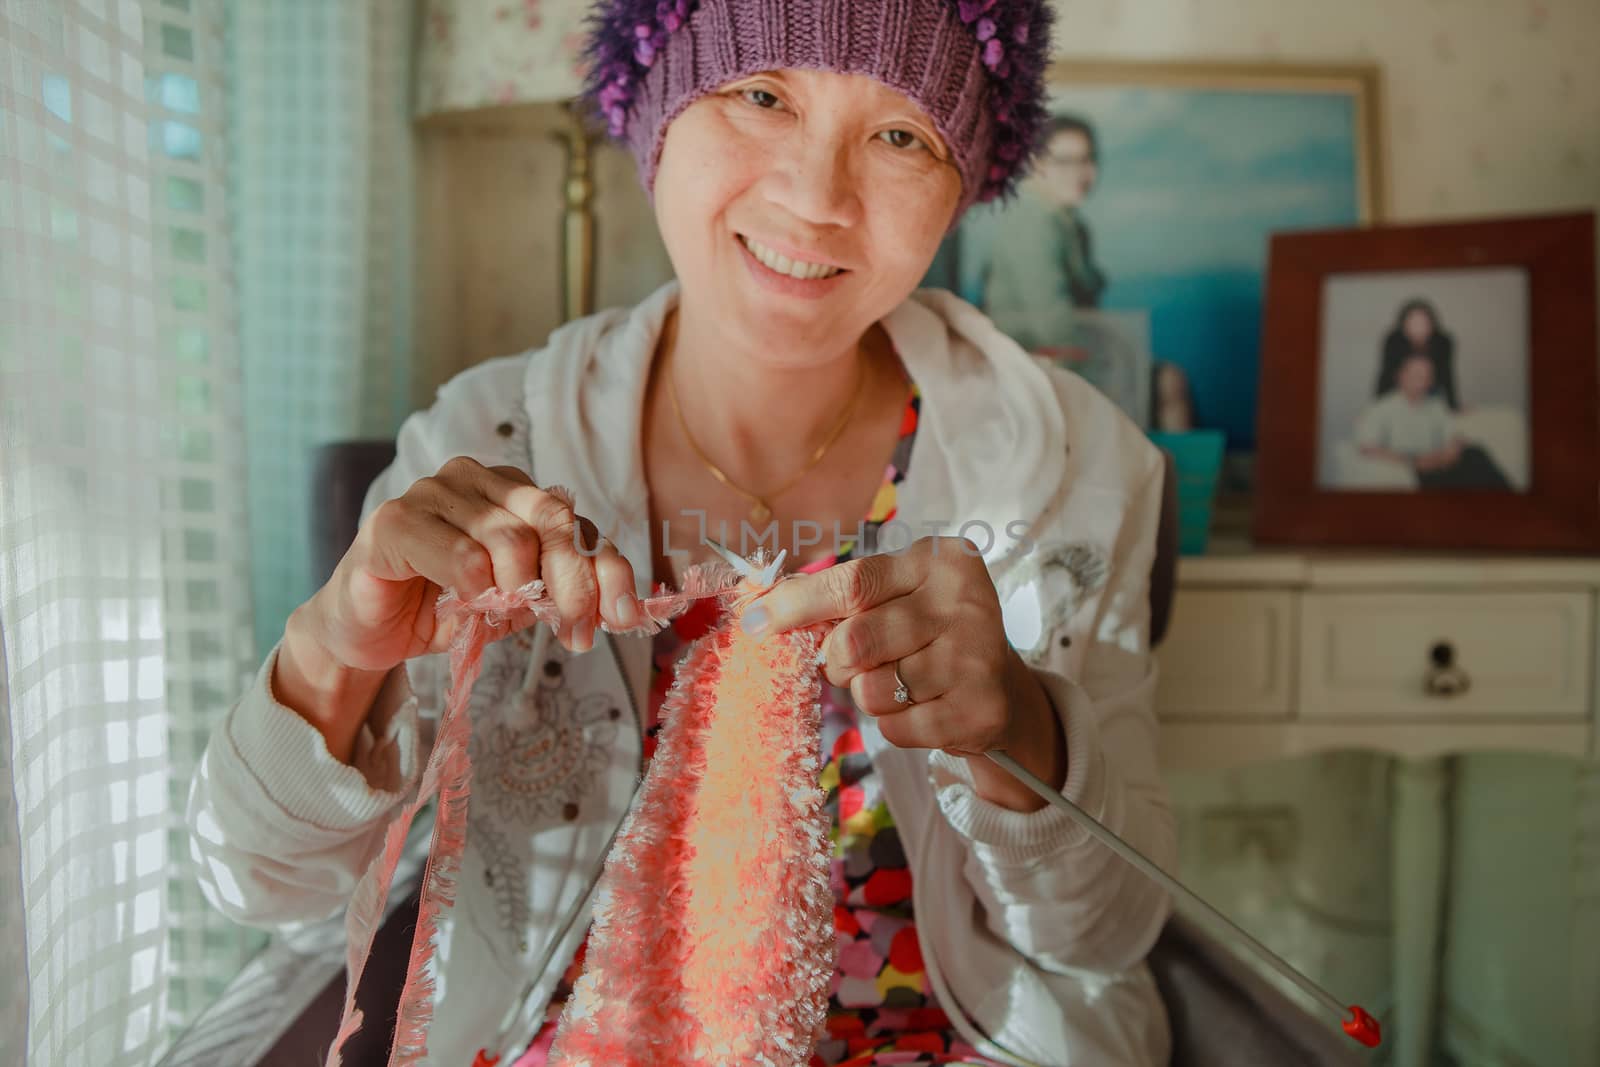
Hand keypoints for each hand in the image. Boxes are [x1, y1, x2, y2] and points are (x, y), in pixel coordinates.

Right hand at [306, 456, 640, 673]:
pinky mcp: (395, 520)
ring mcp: (434, 492)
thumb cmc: (443, 608)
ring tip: (504, 617)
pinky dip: (474, 583)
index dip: (608, 570)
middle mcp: (478, 480)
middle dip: (575, 584)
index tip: (625, 618)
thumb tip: (616, 608)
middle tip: (576, 632)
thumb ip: (559, 594)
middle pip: (553, 521)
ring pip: (509, 537)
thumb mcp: (516, 604)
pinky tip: (466, 601)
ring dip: (520, 591)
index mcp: (514, 494)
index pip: (577, 523)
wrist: (369, 631)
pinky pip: (458, 551)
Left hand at [741, 537, 1032, 756]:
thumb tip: (760, 607)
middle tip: (849, 664)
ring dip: (869, 695)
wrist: (1003, 690)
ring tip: (900, 683)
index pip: (854, 582)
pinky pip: (896, 727)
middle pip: (855, 641)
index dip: (797, 604)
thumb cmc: (932, 634)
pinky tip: (923, 707)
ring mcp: (977, 658)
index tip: (755, 621)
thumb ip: (842, 595)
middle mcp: (965, 603)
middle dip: (836, 662)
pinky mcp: (981, 710)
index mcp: (940, 562)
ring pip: (872, 689)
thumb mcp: (899, 595)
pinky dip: (895, 724)